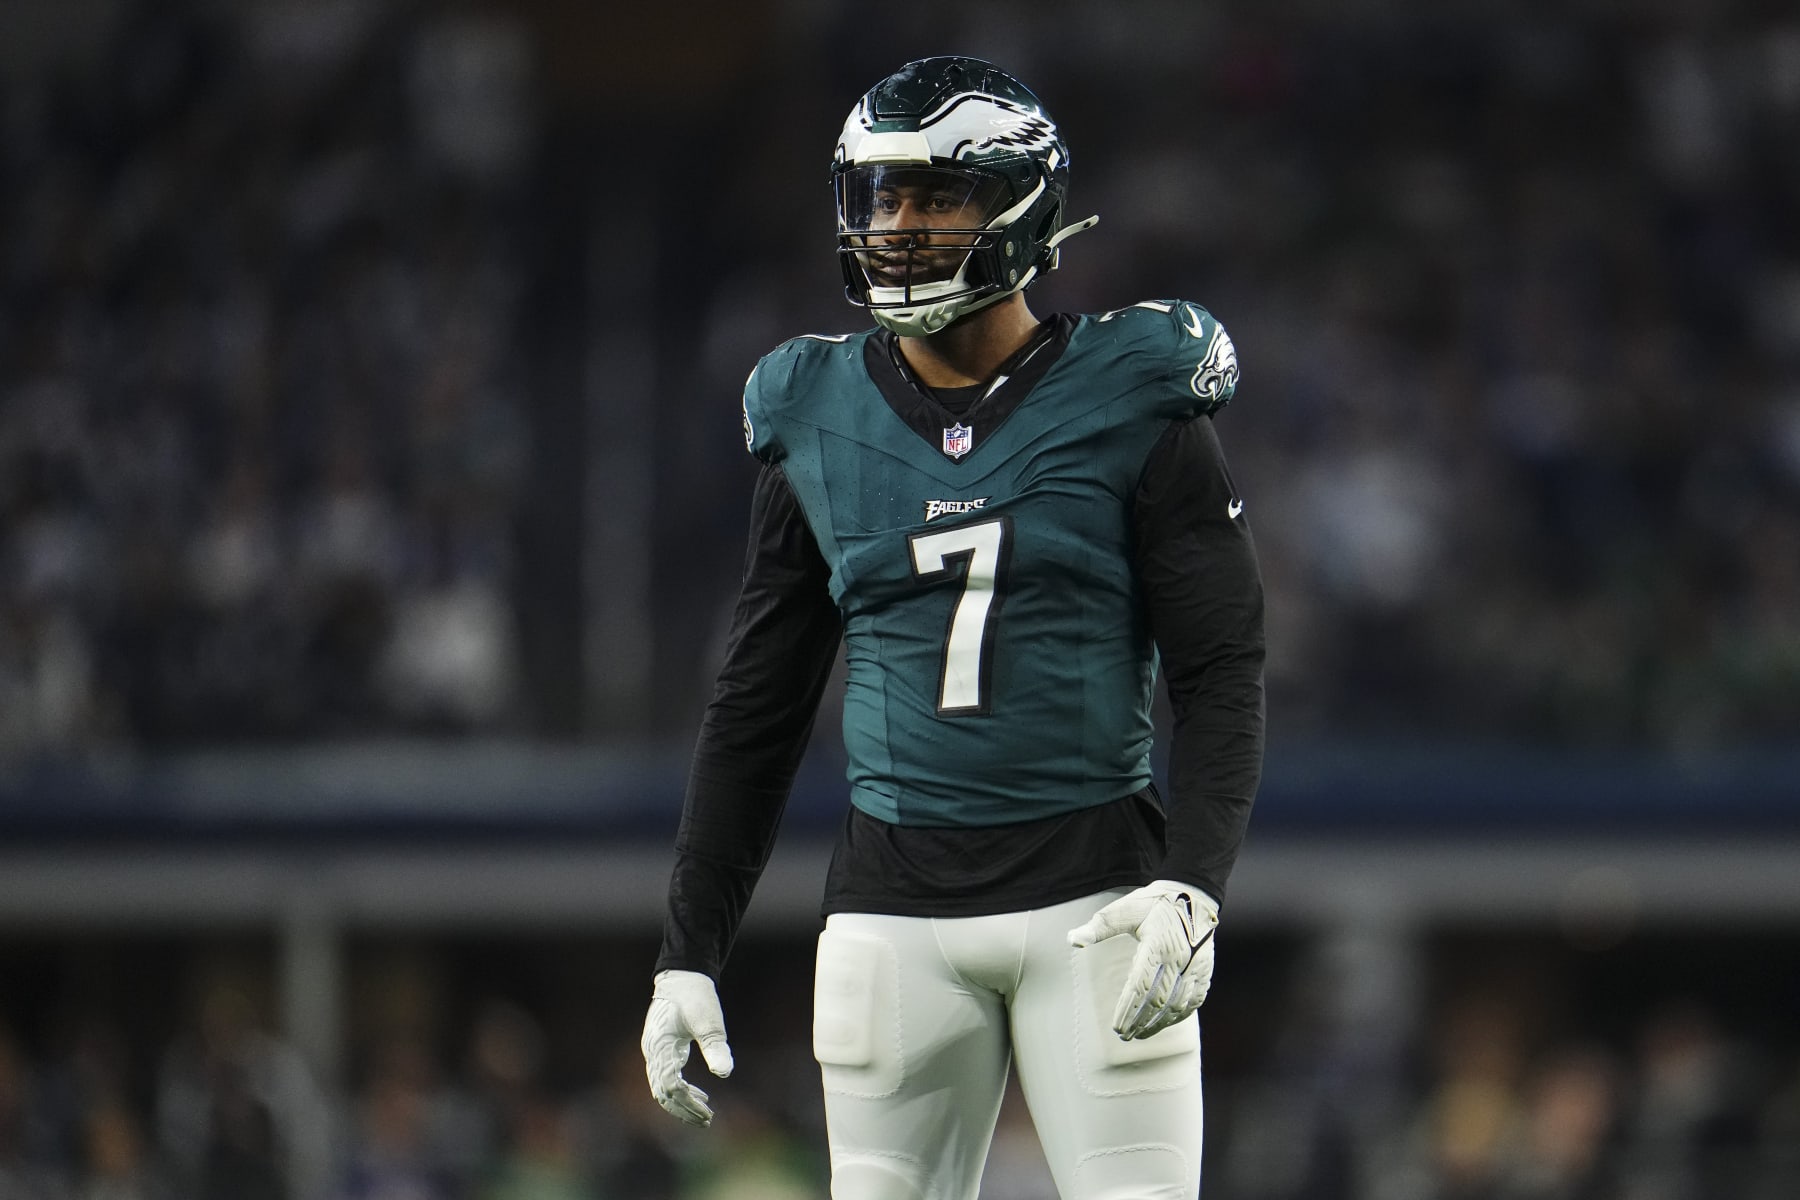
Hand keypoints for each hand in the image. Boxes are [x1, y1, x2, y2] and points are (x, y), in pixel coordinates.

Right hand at [640, 969, 734, 1125]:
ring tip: (705, 1113)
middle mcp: (652, 1052)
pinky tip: (699, 1096)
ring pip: (661, 1088)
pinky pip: (664, 1079)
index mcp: (661, 1046)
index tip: (708, 1112)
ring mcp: (653, 1051)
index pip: (670, 1085)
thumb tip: (725, 1073)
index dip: (688, 1103)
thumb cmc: (696, 996)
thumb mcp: (709, 1021)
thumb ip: (715, 1046)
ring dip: (681, 1104)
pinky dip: (679, 1091)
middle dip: (684, 1110)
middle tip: (708, 1120)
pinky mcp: (659, 1050)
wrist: (683, 976)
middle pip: (662, 1093)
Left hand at [1068, 880, 1218, 1039]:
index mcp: (1157, 944)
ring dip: (1159, 1024)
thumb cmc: (1153, 903)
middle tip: (1124, 1035)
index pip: (1140, 985)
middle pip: (1158, 1000)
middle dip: (1140, 1021)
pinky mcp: (1205, 970)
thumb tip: (1072, 939)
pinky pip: (1194, 1001)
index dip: (1127, 1009)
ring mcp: (1195, 966)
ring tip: (1141, 1034)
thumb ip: (1099, 927)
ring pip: (1177, 1005)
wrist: (1192, 895)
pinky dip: (1179, 1016)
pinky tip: (1165, 1023)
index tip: (1116, 1026)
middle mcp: (1179, 958)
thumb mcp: (1124, 909)